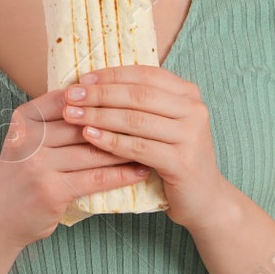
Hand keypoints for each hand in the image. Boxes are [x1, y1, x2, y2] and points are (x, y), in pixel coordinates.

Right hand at [0, 86, 154, 251]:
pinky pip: (94, 178)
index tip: (133, 97)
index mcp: (23, 119)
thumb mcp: (28, 140)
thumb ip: (56, 121)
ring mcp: (37, 165)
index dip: (101, 97)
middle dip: (119, 123)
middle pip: (84, 124)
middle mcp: (28, 138)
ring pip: (93, 151)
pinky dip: (121, 174)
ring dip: (126, 149)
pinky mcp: (50, 191)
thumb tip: (103, 97)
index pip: (68, 98)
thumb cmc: (22, 176)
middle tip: (152, 120)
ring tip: (153, 145)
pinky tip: (140, 170)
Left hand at [62, 65, 234, 232]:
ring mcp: (191, 136)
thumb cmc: (173, 156)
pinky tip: (89, 136)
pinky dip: (111, 141)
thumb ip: (139, 103)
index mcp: (188, 93)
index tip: (82, 79)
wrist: (204, 198)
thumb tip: (92, 83)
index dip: (111, 75)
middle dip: (100, 94)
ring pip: (136, 120)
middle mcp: (194, 110)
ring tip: (73, 115)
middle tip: (71, 96)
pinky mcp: (183, 162)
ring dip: (99, 116)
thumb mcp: (162, 123)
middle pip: (138, 95)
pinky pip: (138, 148)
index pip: (145, 74)